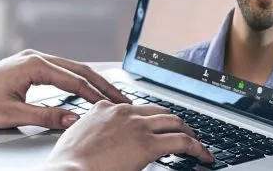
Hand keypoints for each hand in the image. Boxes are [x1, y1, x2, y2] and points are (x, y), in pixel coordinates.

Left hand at [0, 49, 129, 129]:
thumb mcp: (12, 114)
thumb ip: (46, 116)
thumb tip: (75, 118)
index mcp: (33, 65)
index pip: (75, 80)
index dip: (97, 95)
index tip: (115, 106)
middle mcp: (35, 57)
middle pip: (78, 69)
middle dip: (102, 84)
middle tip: (124, 99)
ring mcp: (31, 59)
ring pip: (70, 68)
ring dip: (91, 81)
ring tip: (110, 95)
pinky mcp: (27, 66)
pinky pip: (60, 70)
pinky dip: (77, 80)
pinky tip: (85, 89)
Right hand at [47, 101, 213, 170]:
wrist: (69, 170)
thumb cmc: (68, 161)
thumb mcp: (77, 137)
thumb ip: (92, 132)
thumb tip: (99, 142)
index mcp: (104, 108)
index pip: (135, 108)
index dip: (150, 119)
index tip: (156, 127)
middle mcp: (123, 111)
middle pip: (159, 111)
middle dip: (174, 122)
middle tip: (183, 134)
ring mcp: (136, 126)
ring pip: (174, 122)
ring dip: (189, 133)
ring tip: (197, 145)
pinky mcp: (148, 144)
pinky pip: (182, 142)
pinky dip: (197, 148)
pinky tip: (204, 156)